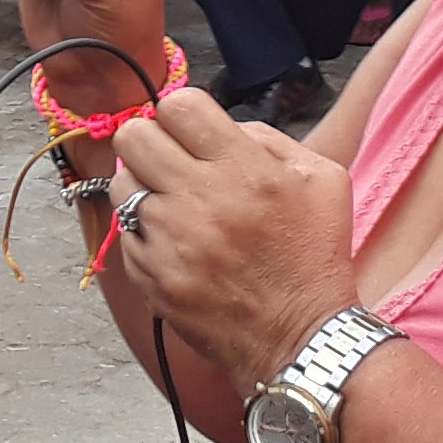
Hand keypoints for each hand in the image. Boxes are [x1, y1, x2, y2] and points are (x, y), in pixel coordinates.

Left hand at [101, 90, 362, 385]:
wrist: (300, 337)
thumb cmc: (313, 257)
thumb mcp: (322, 180)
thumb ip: (269, 139)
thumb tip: (222, 127)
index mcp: (243, 168)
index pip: (178, 105)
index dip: (182, 112)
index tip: (192, 131)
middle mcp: (199, 199)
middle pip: (134, 135)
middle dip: (151, 140)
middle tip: (170, 159)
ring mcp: (170, 239)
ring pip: (120, 183)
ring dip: (142, 185)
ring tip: (172, 203)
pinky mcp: (151, 274)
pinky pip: (125, 232)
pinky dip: (145, 232)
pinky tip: (175, 243)